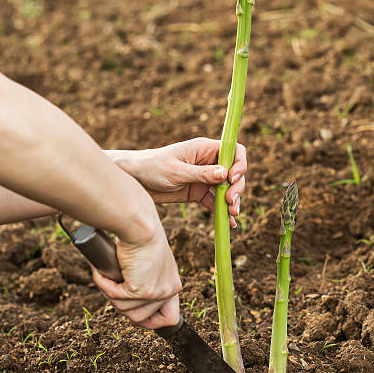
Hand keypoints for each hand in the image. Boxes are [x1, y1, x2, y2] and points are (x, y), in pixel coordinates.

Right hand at [91, 222, 181, 329]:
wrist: (140, 225)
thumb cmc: (141, 234)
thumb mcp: (148, 260)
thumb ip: (144, 277)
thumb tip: (124, 291)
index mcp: (173, 284)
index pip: (168, 318)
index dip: (149, 320)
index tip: (132, 308)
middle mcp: (169, 291)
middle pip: (141, 318)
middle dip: (122, 305)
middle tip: (111, 286)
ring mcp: (156, 293)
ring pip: (125, 311)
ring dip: (111, 294)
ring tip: (105, 275)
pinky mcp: (142, 291)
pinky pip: (116, 297)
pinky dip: (104, 285)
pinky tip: (101, 271)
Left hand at [107, 138, 246, 227]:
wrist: (134, 181)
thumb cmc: (151, 168)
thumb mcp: (175, 171)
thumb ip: (200, 174)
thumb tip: (225, 174)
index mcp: (204, 149)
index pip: (234, 151)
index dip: (240, 164)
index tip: (232, 179)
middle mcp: (208, 162)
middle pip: (234, 172)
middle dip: (237, 187)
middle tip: (231, 202)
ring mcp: (204, 178)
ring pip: (227, 188)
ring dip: (233, 201)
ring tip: (232, 214)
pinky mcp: (198, 192)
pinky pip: (215, 201)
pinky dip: (222, 211)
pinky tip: (229, 223)